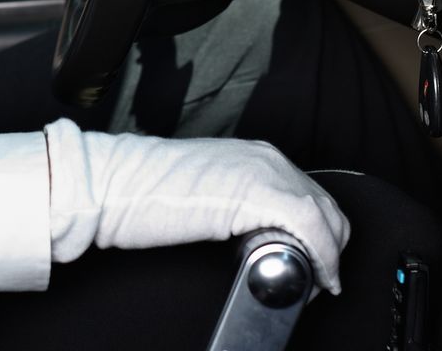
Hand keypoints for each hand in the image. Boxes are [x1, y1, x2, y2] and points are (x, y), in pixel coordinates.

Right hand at [44, 119, 349, 293]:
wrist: (113, 183)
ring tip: (311, 285)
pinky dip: (322, 258)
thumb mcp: (202, 193)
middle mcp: (265, 158)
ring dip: (327, 256)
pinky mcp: (256, 193)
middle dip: (329, 247)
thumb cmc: (141, 192)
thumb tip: (249, 236)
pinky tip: (315, 279)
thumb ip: (232, 204)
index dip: (320, 235)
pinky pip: (311, 228)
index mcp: (252, 156)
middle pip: (325, 206)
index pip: (310, 195)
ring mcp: (263, 173)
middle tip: (313, 281)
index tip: (313, 264)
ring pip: (325, 217)